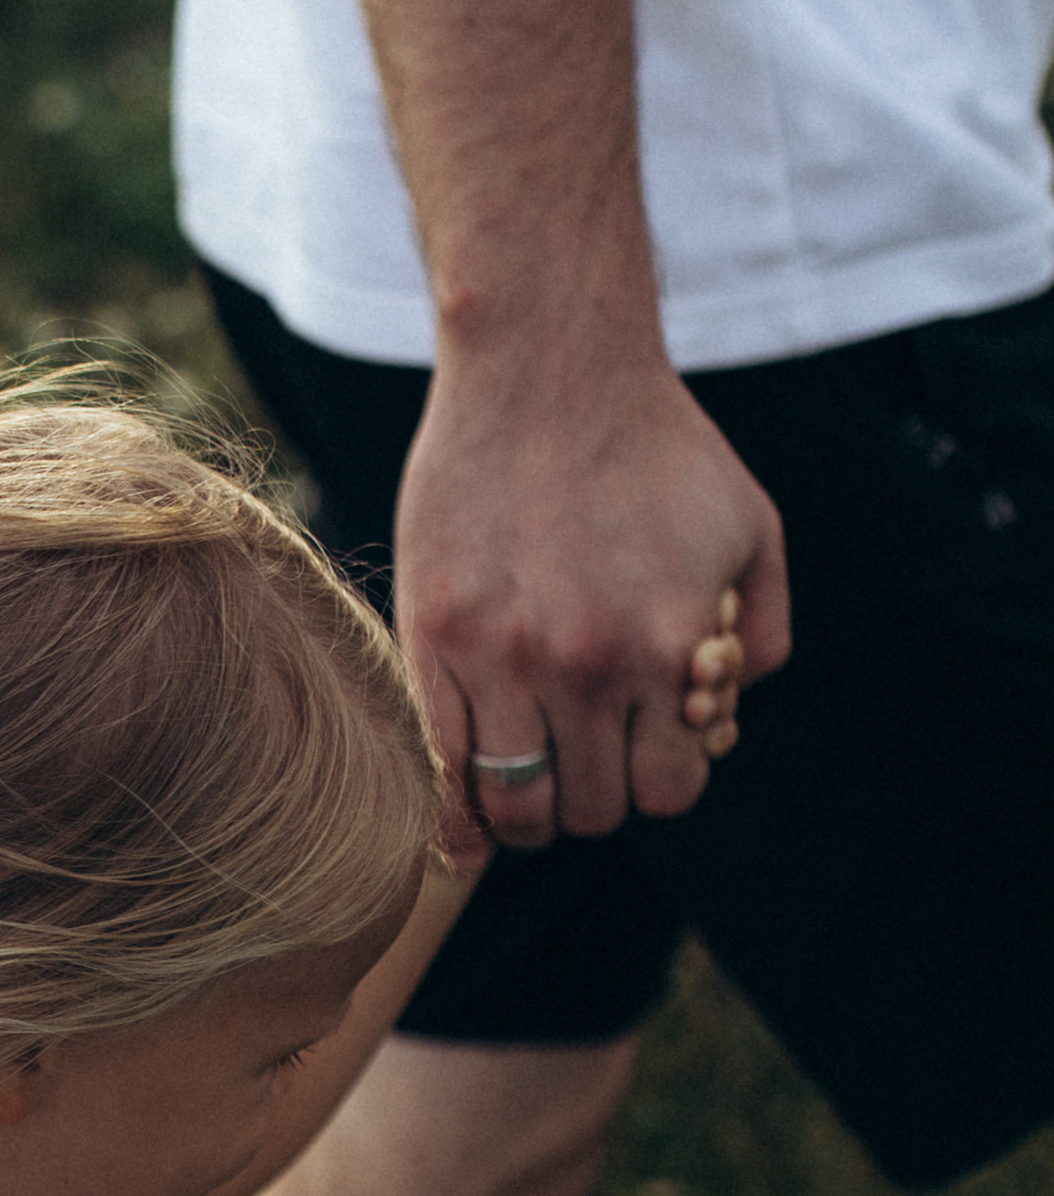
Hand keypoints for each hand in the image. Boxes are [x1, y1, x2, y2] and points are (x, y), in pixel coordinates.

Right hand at [395, 345, 790, 856]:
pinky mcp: (433, 642)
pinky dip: (456, 817)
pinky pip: (441, 771)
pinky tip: (464, 825)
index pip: (667, 792)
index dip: (658, 780)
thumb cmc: (655, 446)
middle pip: (591, 810)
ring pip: (516, 806)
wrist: (547, 370)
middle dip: (595, 795)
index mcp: (666, 647)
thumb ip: (761, 632)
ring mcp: (501, 658)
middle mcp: (585, 666)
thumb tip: (725, 718)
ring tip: (528, 782)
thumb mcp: (750, 528)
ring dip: (527, 814)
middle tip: (584, 760)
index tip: (641, 752)